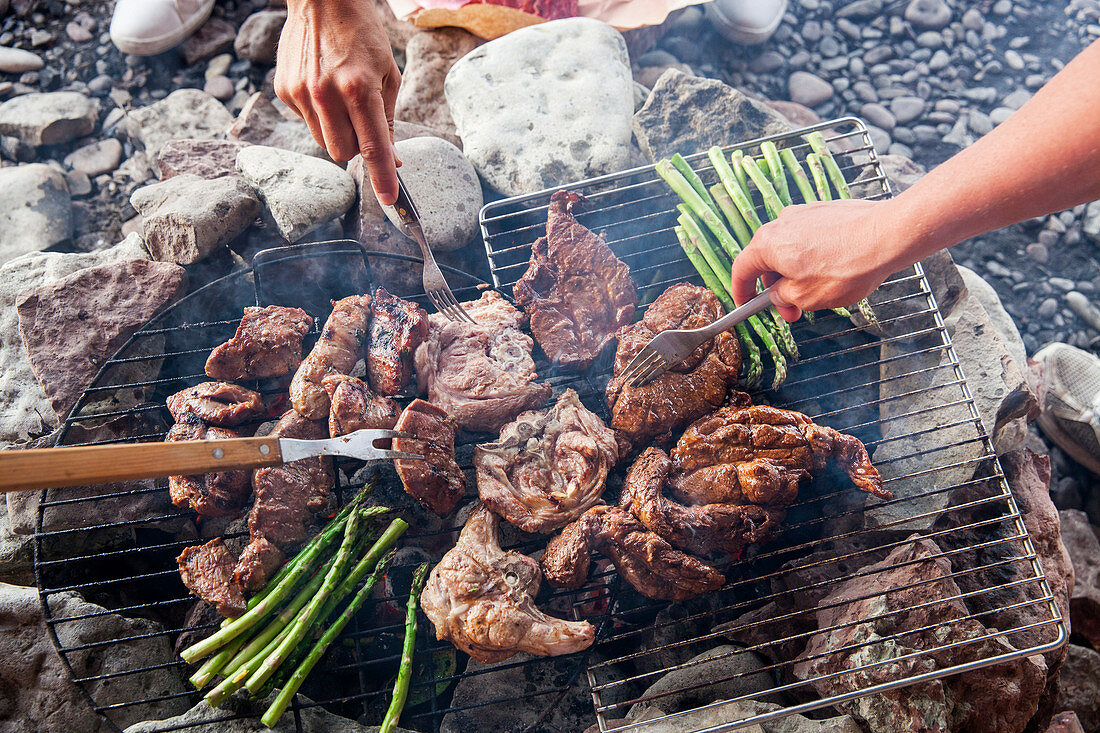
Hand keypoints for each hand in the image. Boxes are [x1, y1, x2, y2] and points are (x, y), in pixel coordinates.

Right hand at [275, 0, 401, 204]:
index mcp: (360, 88)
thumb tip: (393, 159)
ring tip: (341, 100)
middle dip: (356, 148)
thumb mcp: (388, 73)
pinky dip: (318, 115)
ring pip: (323, 142)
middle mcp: (328, 93)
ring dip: (337, 132)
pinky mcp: (284, 89)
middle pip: (343, 152)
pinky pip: (306, 122)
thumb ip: (389, 119)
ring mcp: (302, 92)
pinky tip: (322, 87)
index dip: (382, 177)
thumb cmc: (363, 35)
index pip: (373, 146)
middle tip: (362, 125)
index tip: (389, 199)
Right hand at [729, 198, 904, 321]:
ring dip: (796, 273)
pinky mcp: (825, 211)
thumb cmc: (847, 267)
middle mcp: (782, 223)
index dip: (741, 291)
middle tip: (793, 310)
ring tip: (819, 291)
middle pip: (767, 260)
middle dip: (777, 288)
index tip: (746, 305)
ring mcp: (804, 214)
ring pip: (790, 250)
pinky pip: (809, 238)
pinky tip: (834, 270)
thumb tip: (777, 294)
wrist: (887, 236)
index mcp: (768, 244)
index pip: (741, 270)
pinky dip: (813, 257)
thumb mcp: (806, 297)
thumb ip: (781, 298)